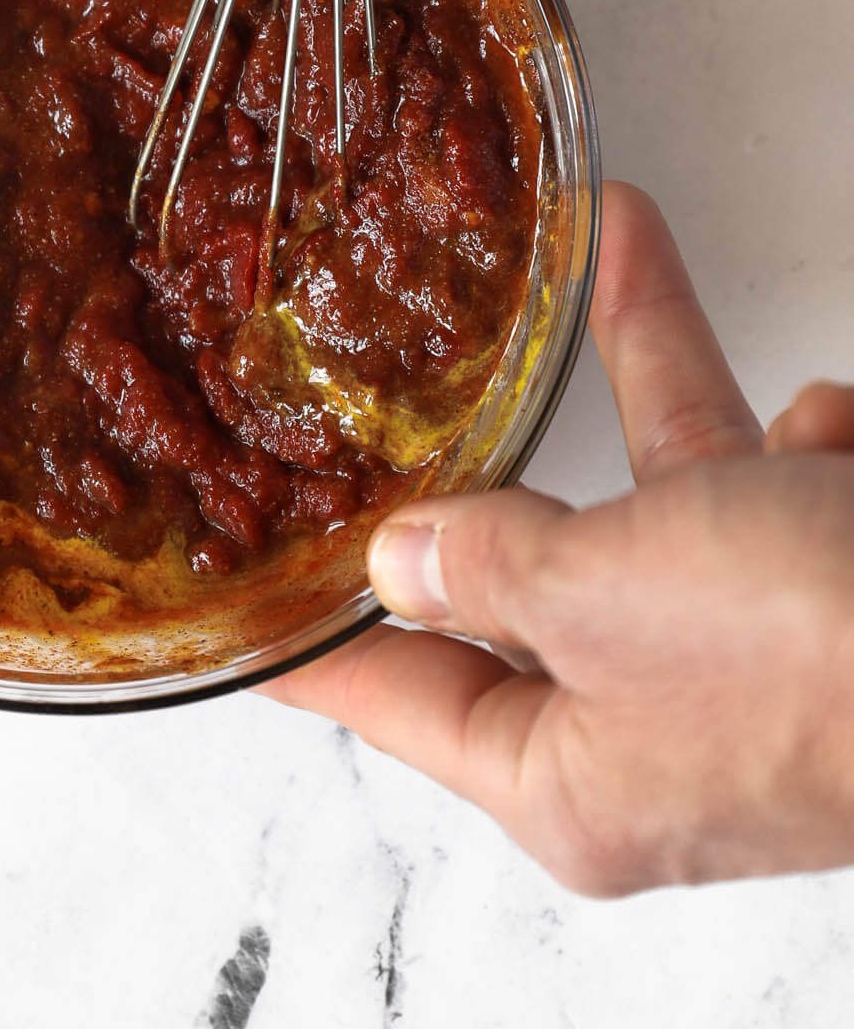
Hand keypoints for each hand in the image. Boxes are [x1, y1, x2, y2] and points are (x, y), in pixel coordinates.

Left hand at [267, 183, 853, 895]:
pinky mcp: (833, 610)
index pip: (389, 701)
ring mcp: (748, 677)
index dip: (305, 646)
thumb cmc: (824, 657)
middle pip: (529, 581)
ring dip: (666, 377)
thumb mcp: (605, 595)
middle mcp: (651, 743)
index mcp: (565, 782)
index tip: (235, 614)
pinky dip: (797, 448)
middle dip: (506, 452)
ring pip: (662, 505)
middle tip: (417, 375)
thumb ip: (489, 566)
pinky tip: (829, 418)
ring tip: (626, 246)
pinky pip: (776, 501)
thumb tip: (403, 562)